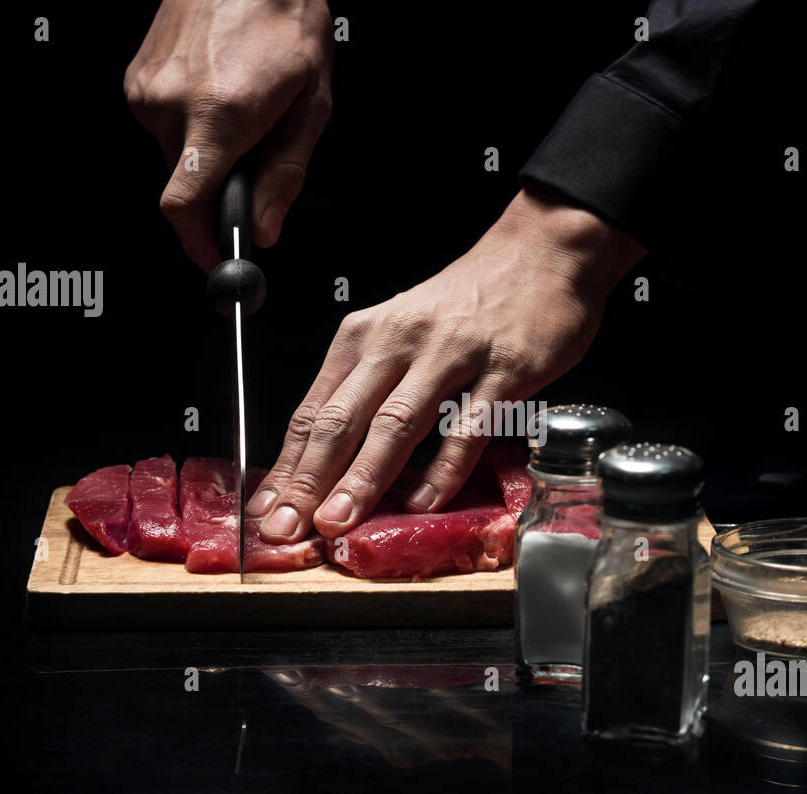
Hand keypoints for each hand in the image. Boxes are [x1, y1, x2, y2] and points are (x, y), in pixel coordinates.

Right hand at [124, 0, 332, 268]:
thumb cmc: (284, 21)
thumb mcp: (310, 106)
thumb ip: (285, 176)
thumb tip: (265, 230)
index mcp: (219, 114)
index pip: (185, 207)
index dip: (200, 246)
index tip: (218, 260)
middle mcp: (172, 102)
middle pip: (184, 187)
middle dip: (219, 191)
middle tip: (252, 158)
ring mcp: (147, 88)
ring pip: (175, 158)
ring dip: (207, 153)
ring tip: (240, 109)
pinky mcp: (136, 79)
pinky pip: (164, 128)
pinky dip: (191, 127)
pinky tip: (217, 92)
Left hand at [247, 186, 646, 543]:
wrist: (540, 252)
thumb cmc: (466, 302)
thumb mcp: (398, 331)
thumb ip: (366, 390)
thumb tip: (327, 462)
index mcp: (364, 335)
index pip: (313, 410)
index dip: (286, 466)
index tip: (265, 511)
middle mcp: (399, 341)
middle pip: (343, 419)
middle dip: (309, 479)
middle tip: (287, 527)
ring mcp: (452, 355)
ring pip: (396, 424)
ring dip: (363, 478)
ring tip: (339, 522)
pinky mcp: (504, 370)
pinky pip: (468, 427)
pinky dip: (443, 469)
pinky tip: (423, 501)